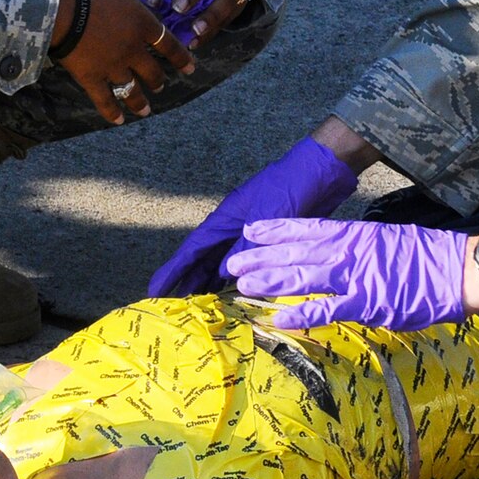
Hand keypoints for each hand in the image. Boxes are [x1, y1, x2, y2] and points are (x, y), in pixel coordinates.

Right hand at [55, 0, 194, 124]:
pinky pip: (104, 99)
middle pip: (152, 71)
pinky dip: (111, 111)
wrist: (59, 7)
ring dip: (140, 101)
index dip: (181, 58)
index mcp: (142, 24)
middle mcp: (132, 49)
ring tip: (145, 110)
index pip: (169, 45)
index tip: (191, 68)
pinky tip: (118, 121)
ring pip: (131, 89)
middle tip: (161, 86)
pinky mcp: (91, 77)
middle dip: (158, 81)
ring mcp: (113, 66)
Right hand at [146, 136, 361, 296]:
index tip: (155, 289)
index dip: (173, 271)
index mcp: (227, 217)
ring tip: (198, 307)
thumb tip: (225, 275)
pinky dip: (240, 280)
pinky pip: (248, 265)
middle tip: (173, 307)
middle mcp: (235, 227)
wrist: (324, 170)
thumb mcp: (269, 217)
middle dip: (187, 282)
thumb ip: (248, 246)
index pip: (192, 249)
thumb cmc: (293, 185)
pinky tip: (237, 296)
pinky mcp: (271, 241)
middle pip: (204, 260)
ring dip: (211, 284)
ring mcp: (252, 234)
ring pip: (224, 264)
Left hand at [226, 219, 470, 330]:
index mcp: (354, 234)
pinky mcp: (367, 303)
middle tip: (232, 263)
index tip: (251, 230)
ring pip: (304, 276)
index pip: (306, 228)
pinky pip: (327, 309)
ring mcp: (356, 276)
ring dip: (272, 280)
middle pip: (296, 251)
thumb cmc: (425, 258)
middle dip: (262, 257)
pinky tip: (278, 319)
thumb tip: (334, 255)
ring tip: (243, 284)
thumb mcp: (386, 241)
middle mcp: (349, 250)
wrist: (457, 270)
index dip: (276, 229)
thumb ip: (357, 249)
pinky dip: (302, 314)